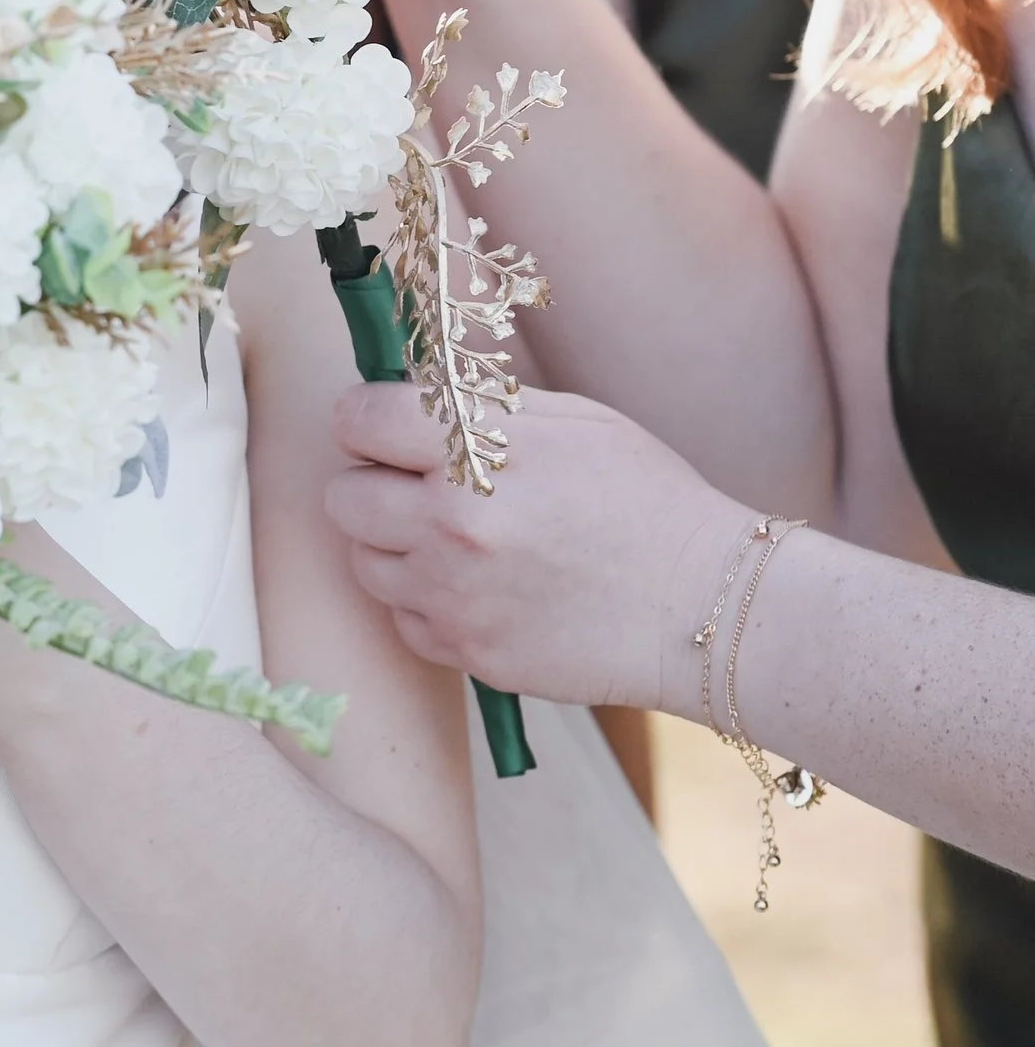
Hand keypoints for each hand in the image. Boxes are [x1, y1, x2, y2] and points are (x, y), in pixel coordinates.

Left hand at [324, 381, 748, 715]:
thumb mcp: (574, 422)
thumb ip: (481, 409)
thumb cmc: (647, 499)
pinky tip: (480, 589)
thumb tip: (410, 396)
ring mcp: (454, 594)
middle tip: (418, 487)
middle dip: (373, 485)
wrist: (704, 606)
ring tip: (457, 541)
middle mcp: (452, 524)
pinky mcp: (467, 651)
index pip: (357, 419)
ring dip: (395, 547)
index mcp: (476, 451)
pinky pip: (403, 620)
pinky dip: (427, 604)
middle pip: (343, 498)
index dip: (366, 421)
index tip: (386, 430)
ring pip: (365, 563)